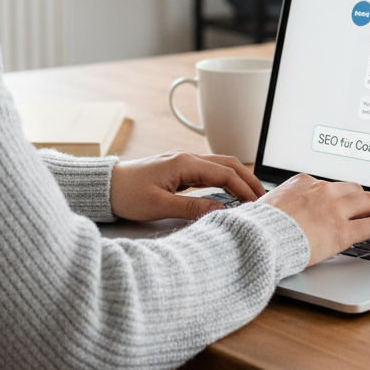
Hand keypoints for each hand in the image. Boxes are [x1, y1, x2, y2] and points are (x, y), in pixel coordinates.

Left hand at [109, 151, 265, 221]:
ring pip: (219, 166)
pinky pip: (208, 172)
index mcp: (184, 163)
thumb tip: (221, 212)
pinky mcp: (178, 170)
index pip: (225, 173)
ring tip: (252, 197)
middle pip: (228, 164)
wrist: (105, 186)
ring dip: (238, 179)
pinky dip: (224, 181)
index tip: (257, 204)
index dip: (244, 188)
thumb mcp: (159, 205)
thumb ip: (192, 208)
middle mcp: (186, 158)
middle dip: (248, 180)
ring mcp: (183, 162)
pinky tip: (229, 194)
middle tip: (264, 199)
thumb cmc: (127, 194)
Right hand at [259, 174, 369, 266]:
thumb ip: (282, 202)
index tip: (341, 203)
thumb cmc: (259, 225)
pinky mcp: (343, 231)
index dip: (338, 196)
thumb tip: (277, 208)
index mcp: (303, 182)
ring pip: (367, 201)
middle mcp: (322, 191)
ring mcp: (334, 209)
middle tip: (366, 208)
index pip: (329, 185)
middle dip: (361, 198)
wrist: (260, 238)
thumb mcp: (269, 203)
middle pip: (352, 188)